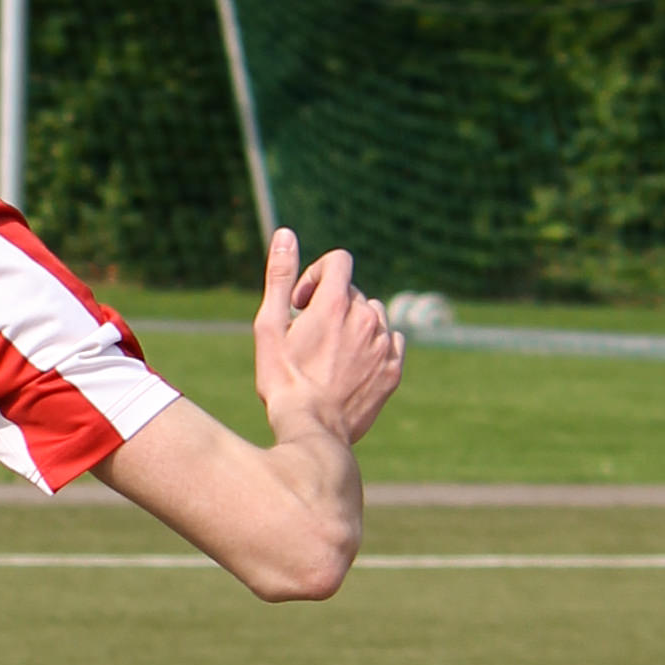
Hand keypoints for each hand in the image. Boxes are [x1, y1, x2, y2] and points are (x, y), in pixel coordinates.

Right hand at [253, 229, 402, 447]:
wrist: (312, 430)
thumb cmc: (283, 380)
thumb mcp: (270, 326)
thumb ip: (281, 277)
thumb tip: (286, 234)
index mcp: (336, 302)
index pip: (339, 261)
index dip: (317, 276)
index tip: (302, 303)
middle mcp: (367, 318)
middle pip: (353, 293)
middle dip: (331, 307)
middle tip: (309, 340)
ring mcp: (384, 344)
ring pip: (374, 316)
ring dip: (355, 325)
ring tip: (332, 355)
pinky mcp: (394, 370)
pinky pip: (392, 341)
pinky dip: (375, 346)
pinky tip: (353, 368)